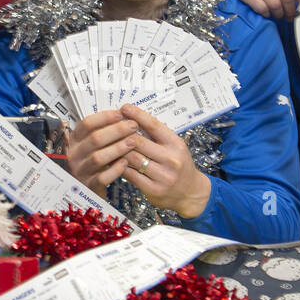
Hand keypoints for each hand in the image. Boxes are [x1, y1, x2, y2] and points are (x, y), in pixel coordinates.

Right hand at [64, 110, 140, 197]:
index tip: (120, 114)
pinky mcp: (89, 185)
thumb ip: (101, 132)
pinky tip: (125, 163)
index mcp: (74, 140)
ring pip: (99, 157)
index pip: (86, 124)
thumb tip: (122, 115)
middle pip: (95, 138)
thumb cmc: (92, 163)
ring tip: (133, 142)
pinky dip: (115, 169)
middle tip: (133, 126)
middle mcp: (74, 154)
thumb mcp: (90, 145)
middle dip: (117, 130)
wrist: (84, 191)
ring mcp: (80, 171)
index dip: (105, 117)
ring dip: (118, 148)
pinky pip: (102, 177)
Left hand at [119, 103, 211, 219]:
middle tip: (110, 127)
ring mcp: (162, 176)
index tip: (124, 108)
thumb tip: (133, 119)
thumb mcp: (175, 147)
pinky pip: (130, 174)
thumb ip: (157, 136)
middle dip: (121, 133)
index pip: (154, 125)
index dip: (137, 115)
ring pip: (132, 158)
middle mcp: (171, 159)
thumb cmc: (179, 166)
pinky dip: (119, 166)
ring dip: (117, 150)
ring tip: (108, 144)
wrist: (191, 192)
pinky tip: (114, 161)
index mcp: (176, 144)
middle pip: (138, 141)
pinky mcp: (153, 189)